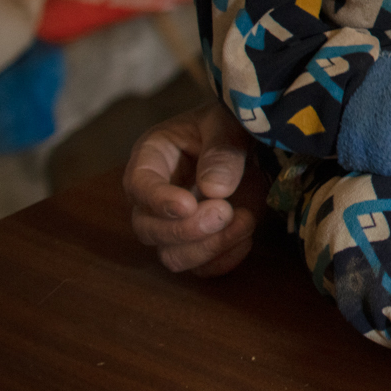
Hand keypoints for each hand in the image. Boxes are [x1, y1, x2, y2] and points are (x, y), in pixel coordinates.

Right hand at [124, 101, 265, 275]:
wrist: (252, 141)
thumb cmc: (230, 124)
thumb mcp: (228, 123)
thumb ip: (222, 151)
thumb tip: (214, 190)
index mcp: (152, 158)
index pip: (138, 185)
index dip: (158, 200)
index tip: (187, 205)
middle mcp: (155, 197)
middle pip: (148, 229)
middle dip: (185, 229)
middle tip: (224, 212)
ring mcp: (176, 224)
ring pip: (172, 256)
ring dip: (208, 248)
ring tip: (246, 221)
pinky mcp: (201, 242)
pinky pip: (201, 268)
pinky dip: (224, 260)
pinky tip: (247, 237)